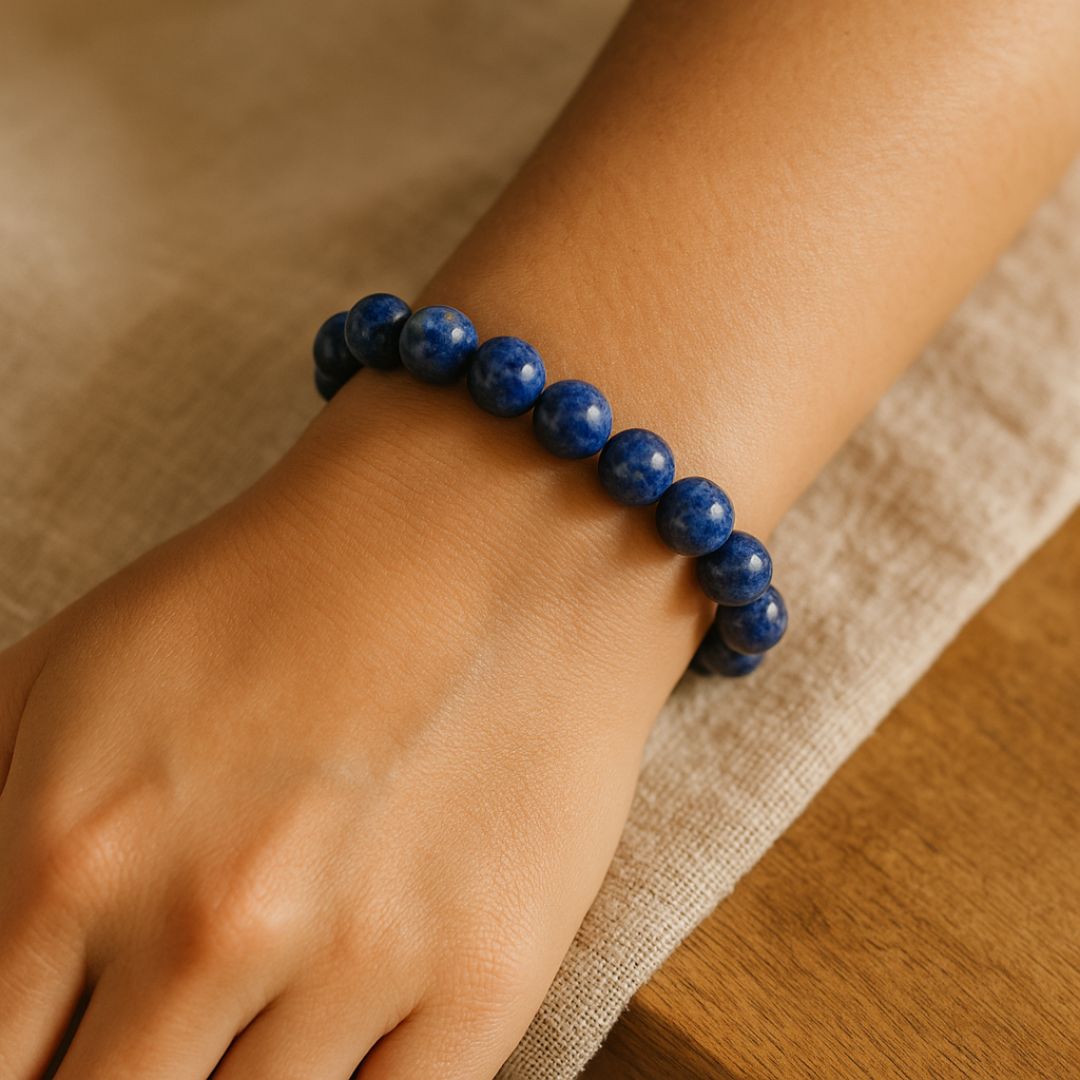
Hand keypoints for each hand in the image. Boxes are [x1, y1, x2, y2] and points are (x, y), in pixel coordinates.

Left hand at [0, 374, 693, 1078]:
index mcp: (73, 849)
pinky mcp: (485, 977)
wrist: (486, 532)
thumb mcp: (66, 671)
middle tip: (155, 1032)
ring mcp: (362, 962)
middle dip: (116, 1076)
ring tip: (244, 1016)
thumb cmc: (279, 591)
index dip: (21, 1061)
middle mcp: (213, 926)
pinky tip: (333, 1041)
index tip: (66, 1036)